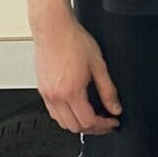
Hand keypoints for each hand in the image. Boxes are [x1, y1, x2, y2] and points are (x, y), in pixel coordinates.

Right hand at [33, 13, 121, 134]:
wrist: (53, 28)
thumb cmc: (73, 40)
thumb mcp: (98, 65)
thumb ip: (108, 90)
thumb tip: (115, 107)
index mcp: (71, 91)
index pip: (88, 122)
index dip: (104, 126)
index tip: (112, 122)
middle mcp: (56, 96)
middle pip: (74, 127)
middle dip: (93, 128)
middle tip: (106, 122)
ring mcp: (46, 94)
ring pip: (62, 123)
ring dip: (79, 124)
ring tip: (93, 117)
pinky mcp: (42, 90)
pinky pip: (53, 113)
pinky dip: (66, 116)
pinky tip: (77, 108)